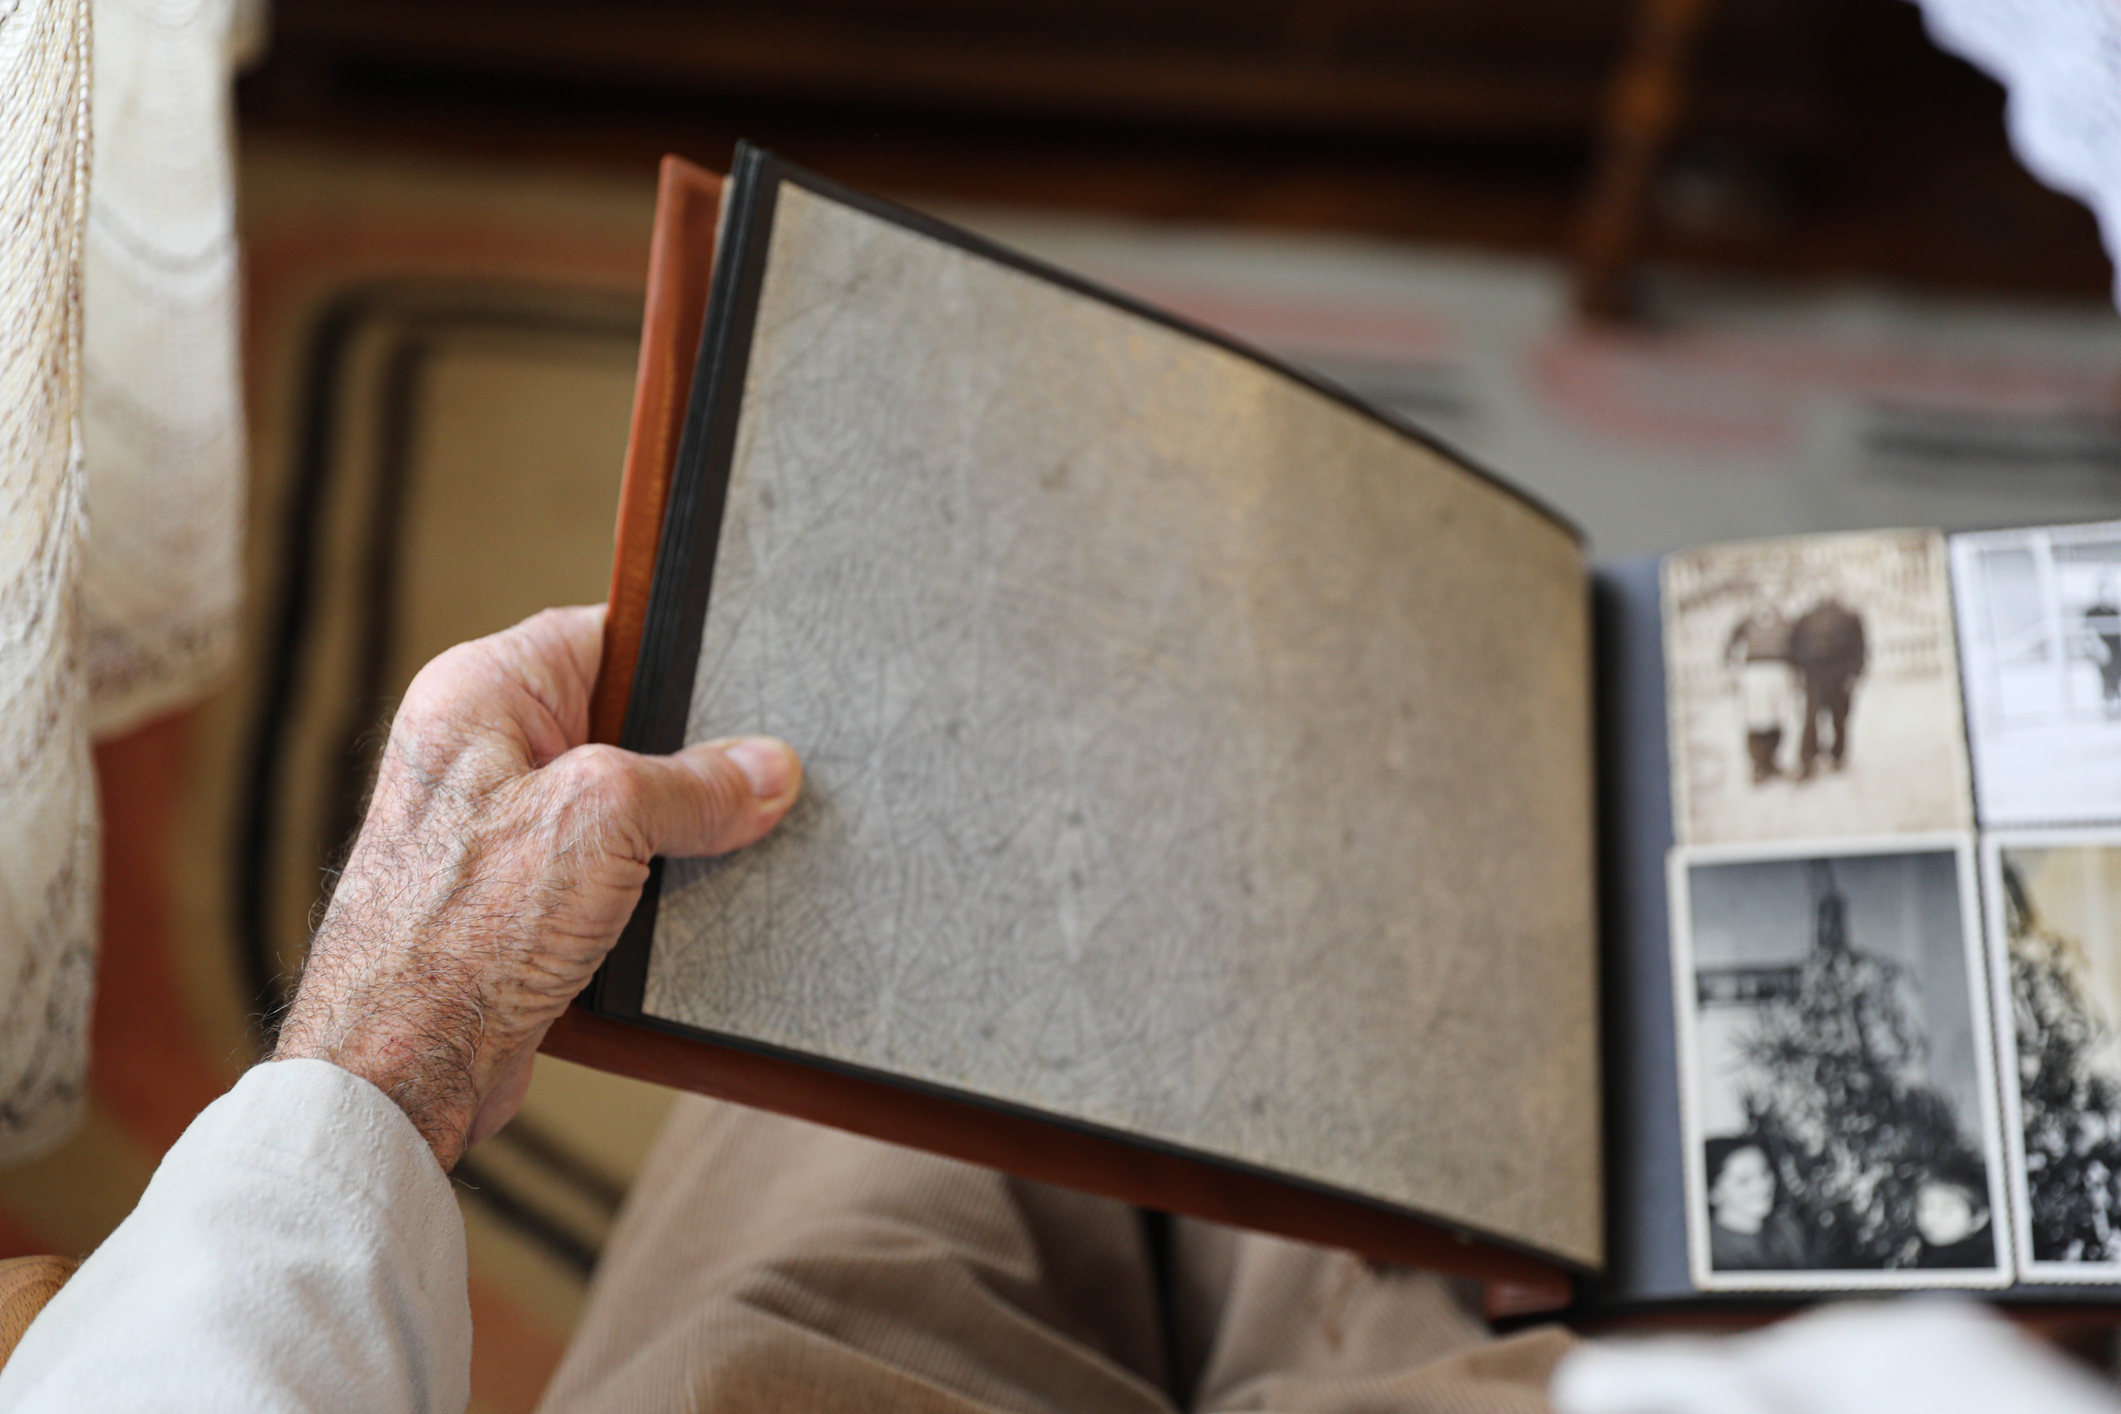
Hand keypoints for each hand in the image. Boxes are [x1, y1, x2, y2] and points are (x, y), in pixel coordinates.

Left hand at [273, 605, 800, 1169]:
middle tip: (757, 773)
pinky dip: (655, 886)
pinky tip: (695, 902)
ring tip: (735, 840)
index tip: (750, 681)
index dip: (678, 654)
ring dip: (678, 832)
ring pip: (625, 804)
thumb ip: (695, 786)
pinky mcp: (519, 899)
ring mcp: (500, 828)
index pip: (602, 635)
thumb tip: (767, 770)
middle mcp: (483, 751)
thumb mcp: (604, 822)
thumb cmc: (459, 930)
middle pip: (624, 724)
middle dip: (692, 755)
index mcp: (480, 694)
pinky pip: (611, 868)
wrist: (405, 1065)